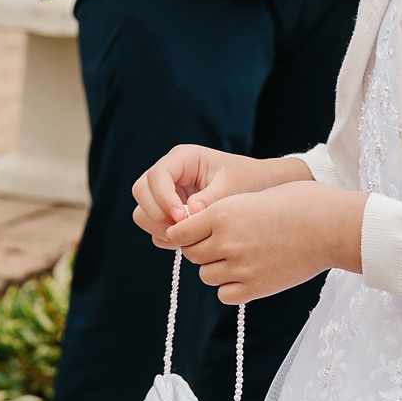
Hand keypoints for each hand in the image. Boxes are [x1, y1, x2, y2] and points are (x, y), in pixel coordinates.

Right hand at [130, 145, 312, 238]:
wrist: (260, 189)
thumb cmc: (248, 181)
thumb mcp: (233, 188)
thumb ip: (211, 199)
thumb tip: (189, 213)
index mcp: (183, 159)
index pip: (157, 176)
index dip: (162, 197)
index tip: (180, 217)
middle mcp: (170, 173)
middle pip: (141, 191)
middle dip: (155, 214)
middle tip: (180, 231)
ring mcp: (167, 193)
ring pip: (143, 211)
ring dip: (158, 228)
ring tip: (185, 239)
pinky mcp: (169, 212)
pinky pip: (154, 226)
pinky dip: (165, 237)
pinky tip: (188, 242)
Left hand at [158, 180, 369, 305]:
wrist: (330, 225)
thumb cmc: (297, 203)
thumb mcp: (251, 197)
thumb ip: (222, 214)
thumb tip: (200, 228)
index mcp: (221, 213)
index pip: (179, 232)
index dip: (184, 233)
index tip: (194, 233)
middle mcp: (226, 241)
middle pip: (192, 255)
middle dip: (201, 250)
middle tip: (220, 244)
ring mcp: (241, 267)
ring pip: (206, 276)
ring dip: (216, 268)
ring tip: (238, 258)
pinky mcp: (257, 288)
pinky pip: (225, 295)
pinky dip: (230, 287)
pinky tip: (246, 275)